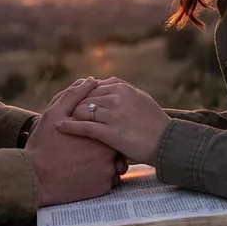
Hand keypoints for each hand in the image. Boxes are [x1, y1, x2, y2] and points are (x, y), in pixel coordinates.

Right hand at [24, 78, 122, 205]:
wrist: (35, 179)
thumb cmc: (43, 145)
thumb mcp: (54, 115)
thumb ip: (74, 95)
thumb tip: (90, 80)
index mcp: (99, 131)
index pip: (112, 125)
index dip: (101, 127)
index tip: (89, 133)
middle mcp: (109, 151)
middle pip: (116, 144)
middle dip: (106, 144)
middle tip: (86, 149)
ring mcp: (109, 171)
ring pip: (116, 163)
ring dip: (107, 162)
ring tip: (86, 162)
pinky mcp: (104, 187)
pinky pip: (111, 179)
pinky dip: (102, 177)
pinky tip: (86, 174)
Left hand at [56, 79, 170, 164]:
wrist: (167, 143)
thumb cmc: (155, 122)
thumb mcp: (141, 98)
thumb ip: (123, 88)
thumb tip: (106, 82)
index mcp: (123, 88)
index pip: (94, 88)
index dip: (83, 97)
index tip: (75, 103)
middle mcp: (117, 98)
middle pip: (85, 98)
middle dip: (75, 106)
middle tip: (64, 113)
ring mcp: (113, 115)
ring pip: (82, 110)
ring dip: (71, 116)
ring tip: (60, 120)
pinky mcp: (110, 132)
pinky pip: (84, 127)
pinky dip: (69, 126)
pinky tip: (60, 127)